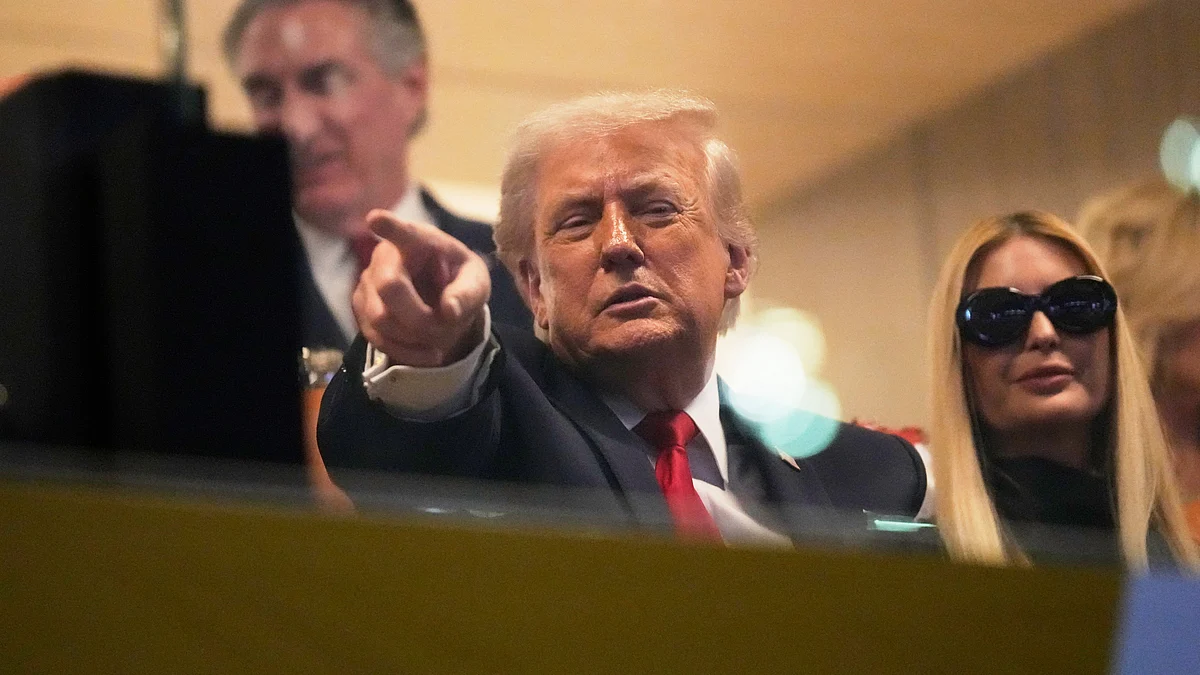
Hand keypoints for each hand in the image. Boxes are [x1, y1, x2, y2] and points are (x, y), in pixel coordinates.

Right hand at [353, 209, 490, 366]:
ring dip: (414, 338)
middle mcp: (386, 256)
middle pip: (390, 288)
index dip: (388, 226)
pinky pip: (376, 337)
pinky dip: (405, 352)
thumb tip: (449, 312)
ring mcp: (368, 281)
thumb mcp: (476, 284)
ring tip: (440, 341)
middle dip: (420, 318)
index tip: (375, 219)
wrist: (442, 299)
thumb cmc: (459, 281)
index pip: (402, 231)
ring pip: (380, 318)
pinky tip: (426, 353)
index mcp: (419, 240)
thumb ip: (468, 294)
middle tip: (446, 329)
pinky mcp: (362, 307)